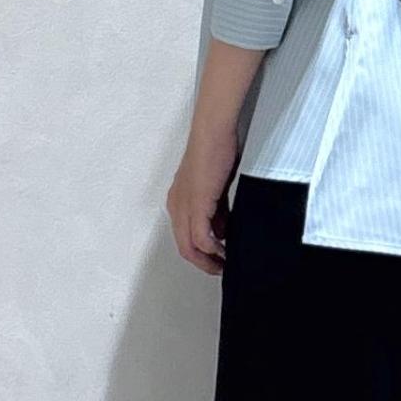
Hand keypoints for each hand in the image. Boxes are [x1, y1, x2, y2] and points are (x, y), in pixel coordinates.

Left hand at [166, 116, 241, 275]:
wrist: (213, 131)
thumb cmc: (215, 150)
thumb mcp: (216, 188)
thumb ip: (217, 211)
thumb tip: (222, 231)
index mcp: (179, 200)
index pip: (185, 236)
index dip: (201, 252)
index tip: (217, 258)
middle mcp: (177, 205)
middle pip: (184, 247)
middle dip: (203, 262)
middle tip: (220, 269)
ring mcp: (184, 205)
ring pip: (189, 245)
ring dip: (207, 259)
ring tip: (224, 264)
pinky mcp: (197, 203)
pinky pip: (200, 236)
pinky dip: (212, 248)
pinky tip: (223, 250)